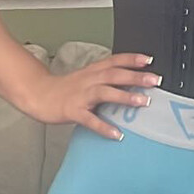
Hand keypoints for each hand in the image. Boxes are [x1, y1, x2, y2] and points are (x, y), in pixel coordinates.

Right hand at [22, 52, 160, 140]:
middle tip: (155, 80)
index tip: (150, 60)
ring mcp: (80, 95)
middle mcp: (88, 80)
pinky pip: (90, 120)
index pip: (115, 61)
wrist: (38, 95)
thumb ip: (106, 78)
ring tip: (142, 102)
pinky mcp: (73, 111)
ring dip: (124, 97)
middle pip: (114, 75)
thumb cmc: (65, 88)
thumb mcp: (87, 77)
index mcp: (93, 71)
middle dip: (135, 77)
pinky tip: (117, 134)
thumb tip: (132, 81)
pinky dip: (104, 127)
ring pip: (104, 92)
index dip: (132, 59)